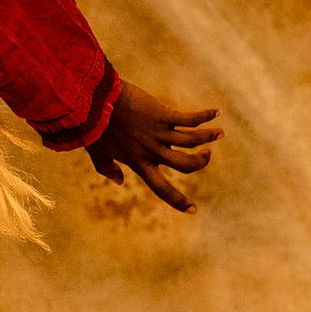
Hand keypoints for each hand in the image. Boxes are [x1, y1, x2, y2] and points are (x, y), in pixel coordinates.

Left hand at [84, 80, 221, 212]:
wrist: (91, 101)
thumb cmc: (91, 125)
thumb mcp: (95, 150)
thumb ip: (106, 167)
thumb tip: (119, 181)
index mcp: (137, 162)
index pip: (162, 188)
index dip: (178, 201)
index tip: (193, 210)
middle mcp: (152, 150)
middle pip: (186, 165)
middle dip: (200, 162)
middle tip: (206, 154)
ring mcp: (158, 132)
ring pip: (193, 140)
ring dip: (209, 137)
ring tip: (219, 133)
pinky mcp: (162, 114)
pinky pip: (190, 119)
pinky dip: (205, 116)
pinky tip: (215, 113)